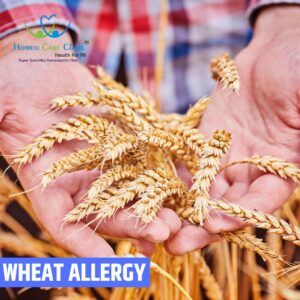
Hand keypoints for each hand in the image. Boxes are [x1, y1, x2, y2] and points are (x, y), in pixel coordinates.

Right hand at [0, 31, 180, 256]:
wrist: (42, 66)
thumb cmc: (14, 83)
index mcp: (48, 180)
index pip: (64, 222)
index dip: (83, 244)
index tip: (108, 264)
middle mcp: (80, 176)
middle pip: (108, 210)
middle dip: (133, 224)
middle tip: (160, 234)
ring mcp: (104, 159)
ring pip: (131, 190)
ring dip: (154, 207)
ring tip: (176, 220)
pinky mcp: (123, 139)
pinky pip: (144, 159)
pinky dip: (160, 173)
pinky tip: (180, 184)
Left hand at [166, 6, 299, 254]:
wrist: (272, 52)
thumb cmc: (297, 69)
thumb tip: (297, 155)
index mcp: (282, 163)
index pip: (263, 199)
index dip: (243, 213)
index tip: (216, 222)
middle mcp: (251, 167)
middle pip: (227, 203)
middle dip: (203, 224)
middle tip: (178, 244)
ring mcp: (226, 155)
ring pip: (204, 189)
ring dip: (183, 209)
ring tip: (160, 228)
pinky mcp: (205, 140)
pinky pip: (188, 163)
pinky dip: (174, 178)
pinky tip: (154, 193)